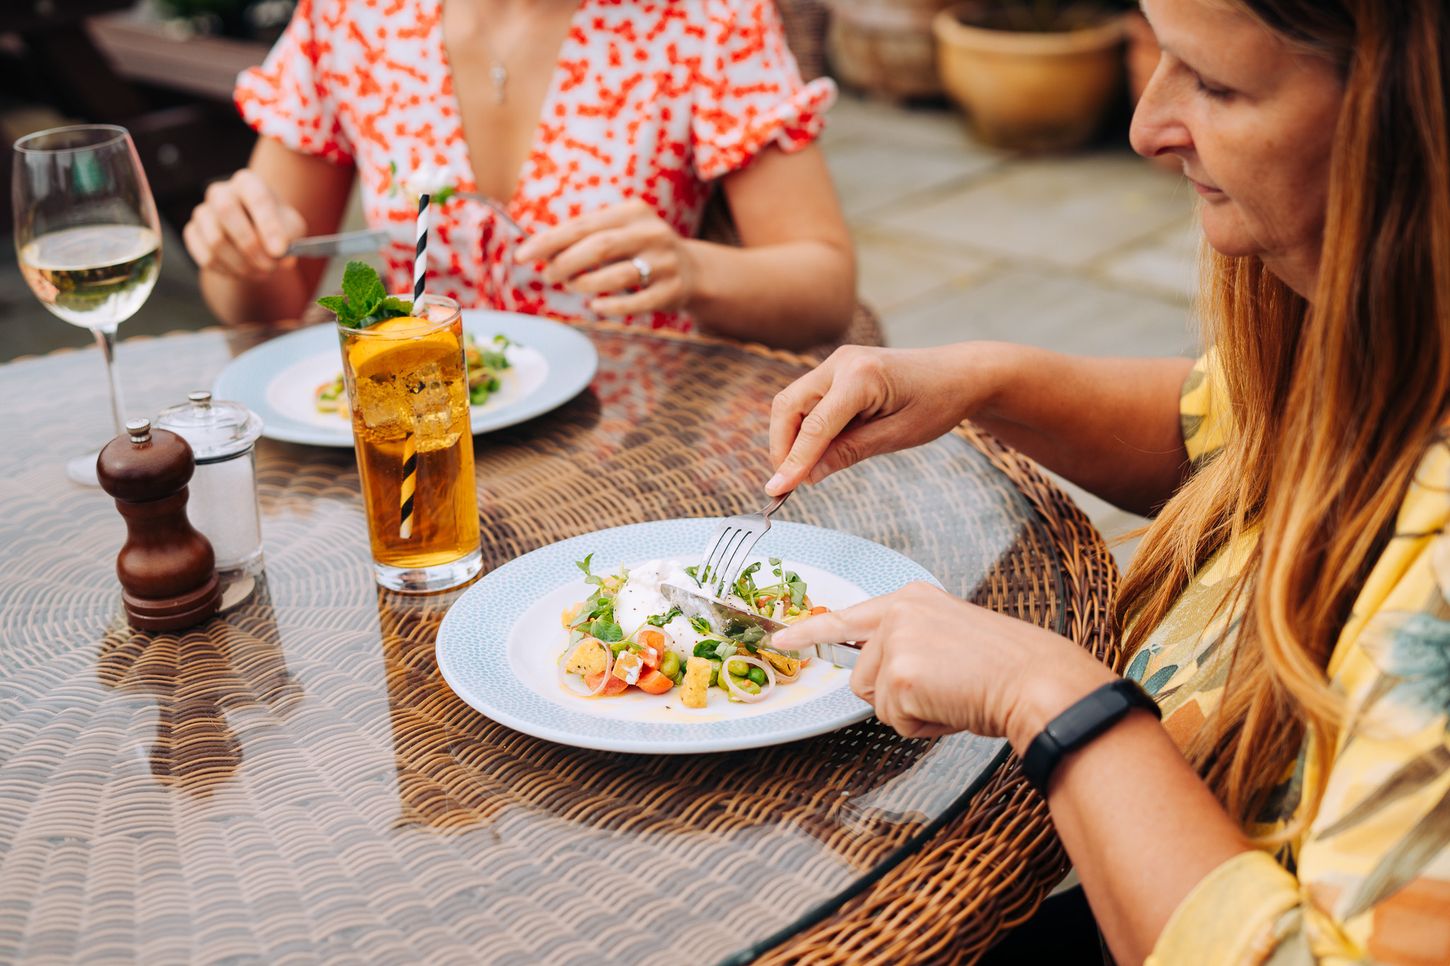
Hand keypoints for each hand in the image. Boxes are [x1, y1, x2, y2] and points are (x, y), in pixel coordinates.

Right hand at [183, 169, 306, 279]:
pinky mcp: (192, 233)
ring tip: (263, 272)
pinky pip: (206, 257)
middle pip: (226, 211)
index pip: (257, 198)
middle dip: (250, 245)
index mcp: (248, 183)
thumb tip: (283, 257)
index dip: (269, 226)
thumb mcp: (291, 228)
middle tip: (270, 266)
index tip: (280, 251)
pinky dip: (229, 271)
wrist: (255, 236)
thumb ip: (290, 239)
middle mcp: (220, 192)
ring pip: (215, 240)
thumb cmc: (276, 226)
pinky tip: (245, 272)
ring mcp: (202, 212)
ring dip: (242, 264)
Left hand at [513, 199, 696, 316]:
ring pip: (617, 274)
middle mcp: (651, 233)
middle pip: (598, 247)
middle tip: (548, 276)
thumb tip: (539, 251)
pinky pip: (637, 301)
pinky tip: (595, 306)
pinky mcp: (671, 290)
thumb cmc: (639, 251)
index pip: (583, 225)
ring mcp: (664, 262)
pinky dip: (612, 305)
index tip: (522, 256)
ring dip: (585, 283)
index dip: (549, 241)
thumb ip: (584, 237)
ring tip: (571, 286)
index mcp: (633, 212)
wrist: (691, 270)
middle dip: (565, 263)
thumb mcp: (618, 232)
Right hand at [766, 343, 986, 495]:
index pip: (814, 426)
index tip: (777, 490)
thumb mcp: (897, 436)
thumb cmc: (937, 403)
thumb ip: (849, 453)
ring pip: (792, 402)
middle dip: (782, 447)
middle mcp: (841, 362)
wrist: (958, 374)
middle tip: (788, 483)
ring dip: (789, 438)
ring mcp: (836, 362)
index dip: (793, 461)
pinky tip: (816, 451)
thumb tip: (808, 476)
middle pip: (788, 406)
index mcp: (861, 376)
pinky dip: (803, 427)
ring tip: (803, 470)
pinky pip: (807, 400)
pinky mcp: (836, 369)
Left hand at [769, 582, 1114, 748]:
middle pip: (861, 676)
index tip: (779, 640)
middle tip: (942, 690)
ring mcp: (896, 641)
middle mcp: (898, 612)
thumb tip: (881, 681)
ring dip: (909, 712)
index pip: (848, 618)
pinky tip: (951, 706)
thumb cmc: (1004, 668)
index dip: (809, 633)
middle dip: (893, 697)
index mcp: (912, 600)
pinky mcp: (899, 674)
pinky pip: (894, 720)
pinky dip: (922, 726)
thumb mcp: (949, 639)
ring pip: (874, 700)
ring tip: (951, 695)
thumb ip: (911, 646)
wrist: (1035, 680)